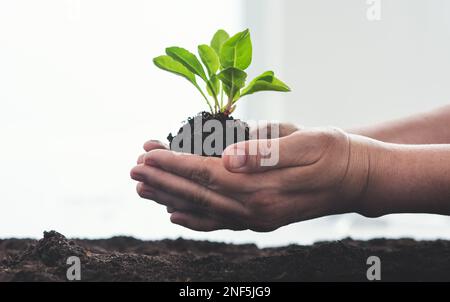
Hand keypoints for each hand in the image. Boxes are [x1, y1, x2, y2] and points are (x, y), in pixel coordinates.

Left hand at [131, 126, 376, 231]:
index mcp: (263, 187)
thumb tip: (227, 157)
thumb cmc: (333, 152)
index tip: (147, 154)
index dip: (174, 163)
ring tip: (144, 189)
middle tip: (134, 169)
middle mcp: (256, 208)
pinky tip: (177, 215)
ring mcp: (257, 217)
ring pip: (203, 210)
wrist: (356, 178)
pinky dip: (194, 219)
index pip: (205, 174)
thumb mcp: (306, 142)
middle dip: (163, 180)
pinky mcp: (261, 218)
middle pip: (198, 194)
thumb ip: (265, 152)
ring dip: (171, 198)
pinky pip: (220, 222)